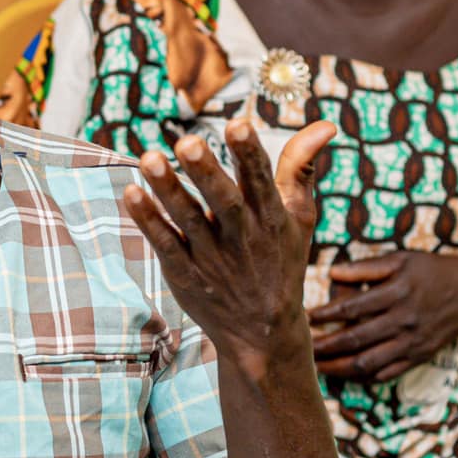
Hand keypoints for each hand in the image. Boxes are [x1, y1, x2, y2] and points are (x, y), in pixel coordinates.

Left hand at [124, 119, 333, 384]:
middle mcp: (242, 237)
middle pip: (224, 203)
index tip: (238, 124)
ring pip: (187, 220)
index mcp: (272, 219)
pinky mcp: (185, 274)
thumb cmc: (281, 260)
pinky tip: (131, 193)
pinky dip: (148, 221)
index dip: (250, 154)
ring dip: (168, 190)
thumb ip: (301, 168)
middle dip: (207, 173)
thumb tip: (326, 124)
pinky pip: (164, 244)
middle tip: (188, 143)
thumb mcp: (300, 217)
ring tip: (149, 158)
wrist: (263, 333)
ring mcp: (211, 257)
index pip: (261, 182)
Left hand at [308, 252, 457, 384]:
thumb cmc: (432, 272)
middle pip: (356, 339)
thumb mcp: (402, 259)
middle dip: (326, 346)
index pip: (353, 307)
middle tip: (303, 348)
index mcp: (397, 293)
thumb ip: (366, 267)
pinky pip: (386, 374)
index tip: (306, 317)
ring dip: (339, 367)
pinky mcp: (418, 357)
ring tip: (317, 366)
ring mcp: (411, 343)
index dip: (326, 314)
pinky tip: (345, 373)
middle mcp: (403, 321)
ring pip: (368, 363)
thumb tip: (332, 272)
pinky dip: (363, 377)